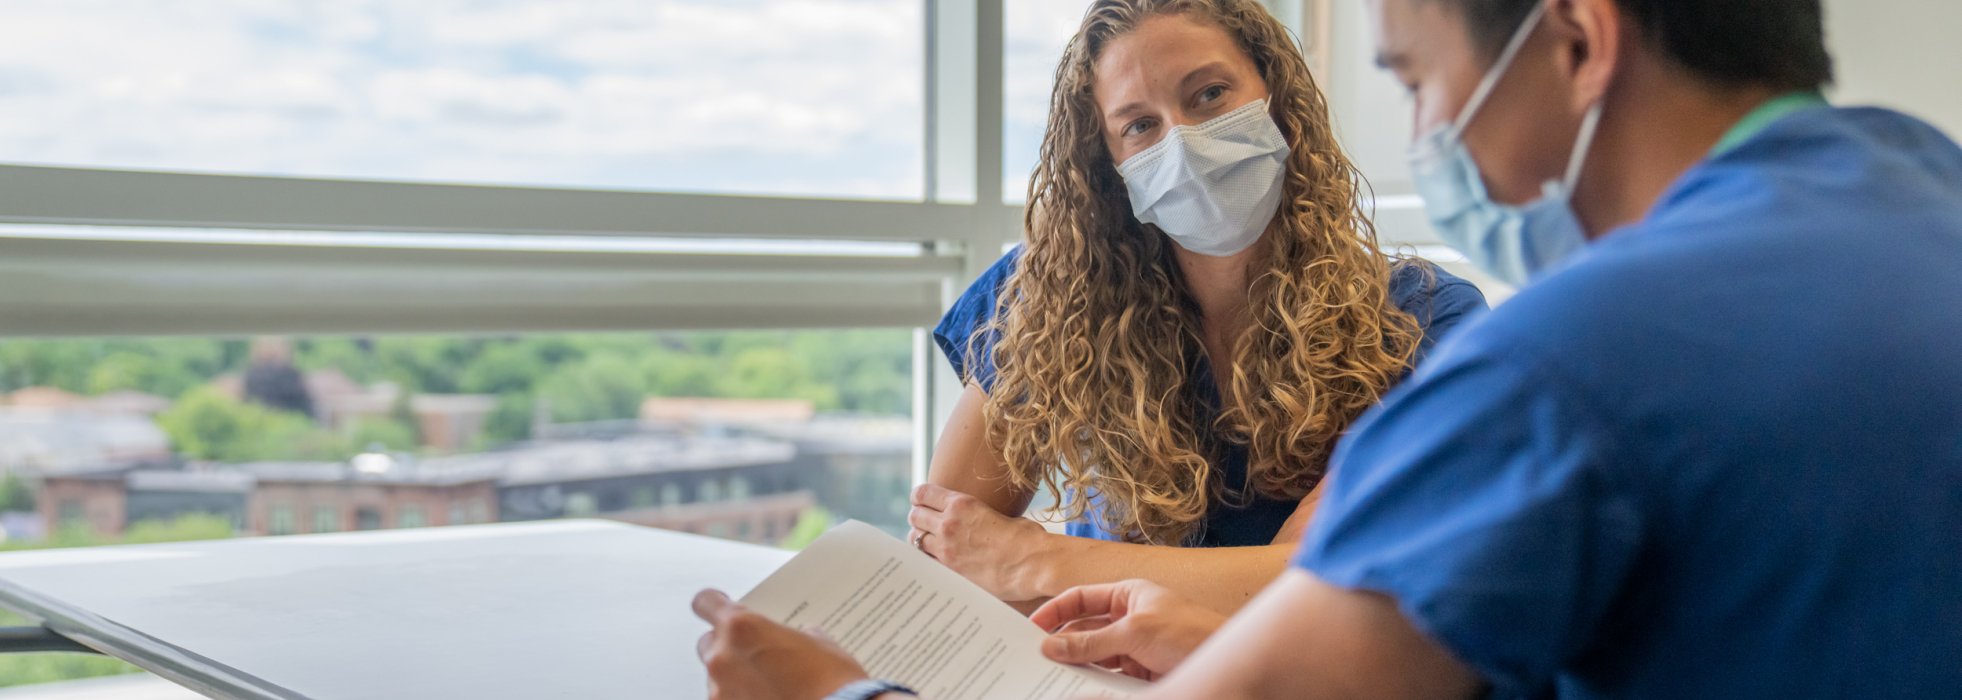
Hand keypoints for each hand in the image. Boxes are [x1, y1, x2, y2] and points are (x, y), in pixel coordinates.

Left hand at [692, 589, 868, 699]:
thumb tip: (791, 640)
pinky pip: (727, 699)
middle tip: (754, 654)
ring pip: (716, 676)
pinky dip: (741, 698)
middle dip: (727, 645)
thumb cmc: (832, 685)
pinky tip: (769, 698)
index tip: (716, 605)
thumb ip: (791, 635)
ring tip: (769, 685)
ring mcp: (720, 692)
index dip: (712, 604)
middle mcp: (723, 658)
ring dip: (735, 676)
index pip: (705, 603)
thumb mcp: (819, 644)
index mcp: (742, 628)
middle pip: (708, 642)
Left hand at [907, 483, 1053, 600]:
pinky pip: (927, 563)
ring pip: (915, 540)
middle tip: (924, 524)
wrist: (1035, 565)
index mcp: (962, 504)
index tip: (920, 502)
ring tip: (929, 544)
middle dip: (918, 519)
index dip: (918, 497)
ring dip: (920, 540)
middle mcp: (949, 524)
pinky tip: (937, 563)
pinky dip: (928, 561)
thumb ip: (980, 517)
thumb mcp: (1002, 516)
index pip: (923, 494)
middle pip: (914, 516)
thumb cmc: (1028, 539)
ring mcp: (947, 549)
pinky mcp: (950, 572)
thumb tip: (979, 523)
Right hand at [1029, 579, 1226, 679]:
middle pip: (1084, 629)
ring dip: (1076, 664)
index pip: (1081, 599)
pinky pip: (1108, 675)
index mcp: (1128, 595)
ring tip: (1051, 676)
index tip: (1031, 628)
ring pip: (1094, 655)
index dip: (1055, 611)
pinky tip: (1078, 688)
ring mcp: (1134, 645)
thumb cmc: (1191, 633)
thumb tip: (1052, 646)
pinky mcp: (1140, 670)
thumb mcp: (1134, 633)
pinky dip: (1093, 681)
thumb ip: (1091, 643)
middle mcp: (1129, 617)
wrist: (1228, 664)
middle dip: (1062, 642)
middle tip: (1035, 657)